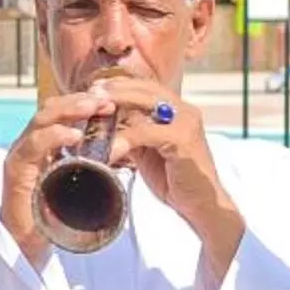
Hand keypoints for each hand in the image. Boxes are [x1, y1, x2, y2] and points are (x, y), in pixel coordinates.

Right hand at [0, 90, 113, 264]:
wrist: (28, 244)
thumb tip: (124, 148)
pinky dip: (53, 136)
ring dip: (69, 110)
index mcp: (43, 144)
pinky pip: (32, 147)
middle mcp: (28, 145)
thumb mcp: (78, 183)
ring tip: (94, 108)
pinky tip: (74, 135)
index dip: (84, 102)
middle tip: (106, 100)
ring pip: (40, 120)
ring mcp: (20, 156)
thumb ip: (91, 163)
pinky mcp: (15, 172)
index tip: (111, 99)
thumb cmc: (54, 215)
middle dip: (79, 101)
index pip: (60, 111)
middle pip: (51, 108)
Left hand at [88, 76, 238, 259]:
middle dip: (115, 90)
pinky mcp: (183, 139)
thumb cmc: (173, 179)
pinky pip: (146, 133)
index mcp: (178, 110)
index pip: (146, 87)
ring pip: (146, 104)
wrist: (199, 204)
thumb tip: (105, 123)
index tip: (94, 87)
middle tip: (90, 93)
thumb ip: (133, 133)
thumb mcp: (148, 150)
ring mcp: (186, 122)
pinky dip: (125, 139)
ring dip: (116, 106)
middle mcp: (185, 110)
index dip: (120, 85)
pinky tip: (108, 149)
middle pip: (145, 89)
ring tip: (93, 114)